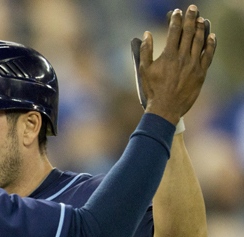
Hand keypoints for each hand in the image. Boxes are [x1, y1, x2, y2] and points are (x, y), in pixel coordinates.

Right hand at [135, 5, 215, 123]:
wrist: (165, 108)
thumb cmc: (152, 90)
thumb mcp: (144, 70)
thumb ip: (145, 50)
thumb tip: (147, 34)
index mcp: (168, 55)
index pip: (174, 32)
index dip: (176, 20)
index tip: (177, 12)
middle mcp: (182, 57)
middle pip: (189, 33)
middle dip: (191, 18)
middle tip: (192, 8)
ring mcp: (193, 65)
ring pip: (200, 41)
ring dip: (201, 28)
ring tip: (201, 19)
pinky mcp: (201, 73)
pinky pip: (208, 55)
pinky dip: (210, 44)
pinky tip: (211, 36)